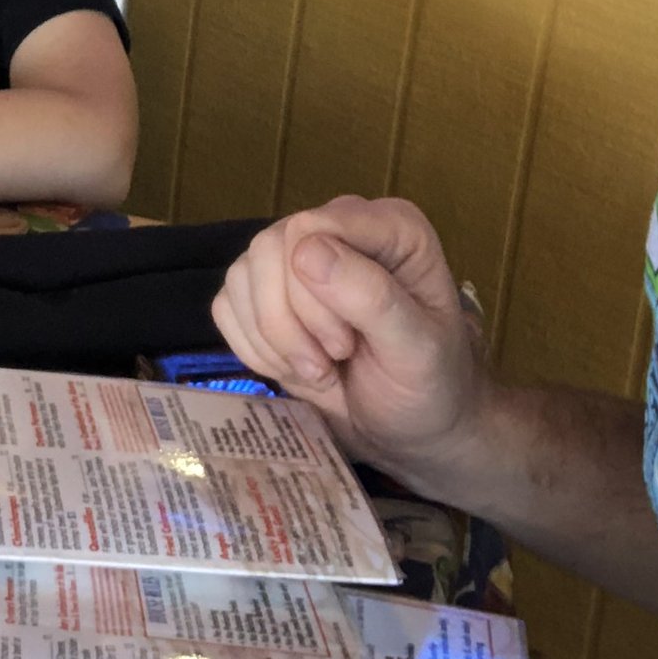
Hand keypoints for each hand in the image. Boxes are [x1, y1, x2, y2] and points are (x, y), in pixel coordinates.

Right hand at [211, 197, 486, 482]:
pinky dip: (255, 349)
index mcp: (389, 227)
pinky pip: (227, 306)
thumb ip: (371, 297)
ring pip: (241, 276)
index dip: (311, 292)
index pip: (309, 227)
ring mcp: (294, 259)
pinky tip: (295, 368)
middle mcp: (338, 229)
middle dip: (290, 321)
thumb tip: (306, 251)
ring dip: (273, 340)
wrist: (411, 431)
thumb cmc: (430, 386)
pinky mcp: (263, 293)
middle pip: (268, 249)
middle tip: (332, 360)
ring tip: (319, 369)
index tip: (345, 345)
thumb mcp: (417, 350)